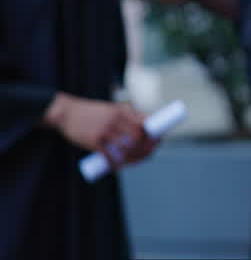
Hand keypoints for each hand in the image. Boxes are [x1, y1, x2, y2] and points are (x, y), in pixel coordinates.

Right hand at [42, 94, 157, 167]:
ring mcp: (105, 129)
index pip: (145, 122)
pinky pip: (109, 155)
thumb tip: (144, 127)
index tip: (158, 142)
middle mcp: (116, 119)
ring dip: (132, 157)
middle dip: (145, 148)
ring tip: (132, 162)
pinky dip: (115, 163)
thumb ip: (125, 116)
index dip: (154, 134)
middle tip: (146, 155)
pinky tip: (117, 167)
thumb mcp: (110, 109)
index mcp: (122, 110)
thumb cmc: (91, 112)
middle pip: (138, 136)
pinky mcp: (93, 140)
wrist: (66, 112)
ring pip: (126, 147)